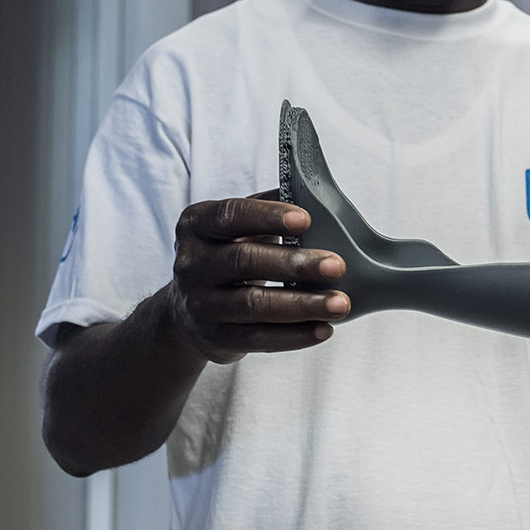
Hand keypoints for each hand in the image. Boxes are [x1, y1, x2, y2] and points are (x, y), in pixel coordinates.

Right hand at [165, 190, 348, 363]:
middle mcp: (191, 264)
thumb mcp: (236, 226)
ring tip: (340, 303)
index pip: (231, 215)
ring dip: (302, 304)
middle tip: (337, 266)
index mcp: (196, 225)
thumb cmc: (225, 255)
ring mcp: (199, 304)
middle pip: (245, 261)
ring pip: (253, 304)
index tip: (306, 220)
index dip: (268, 216)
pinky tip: (323, 329)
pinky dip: (294, 336)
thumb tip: (314, 191)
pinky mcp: (215, 337)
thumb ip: (268, 205)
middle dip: (295, 264)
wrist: (189, 311)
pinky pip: (258, 338)